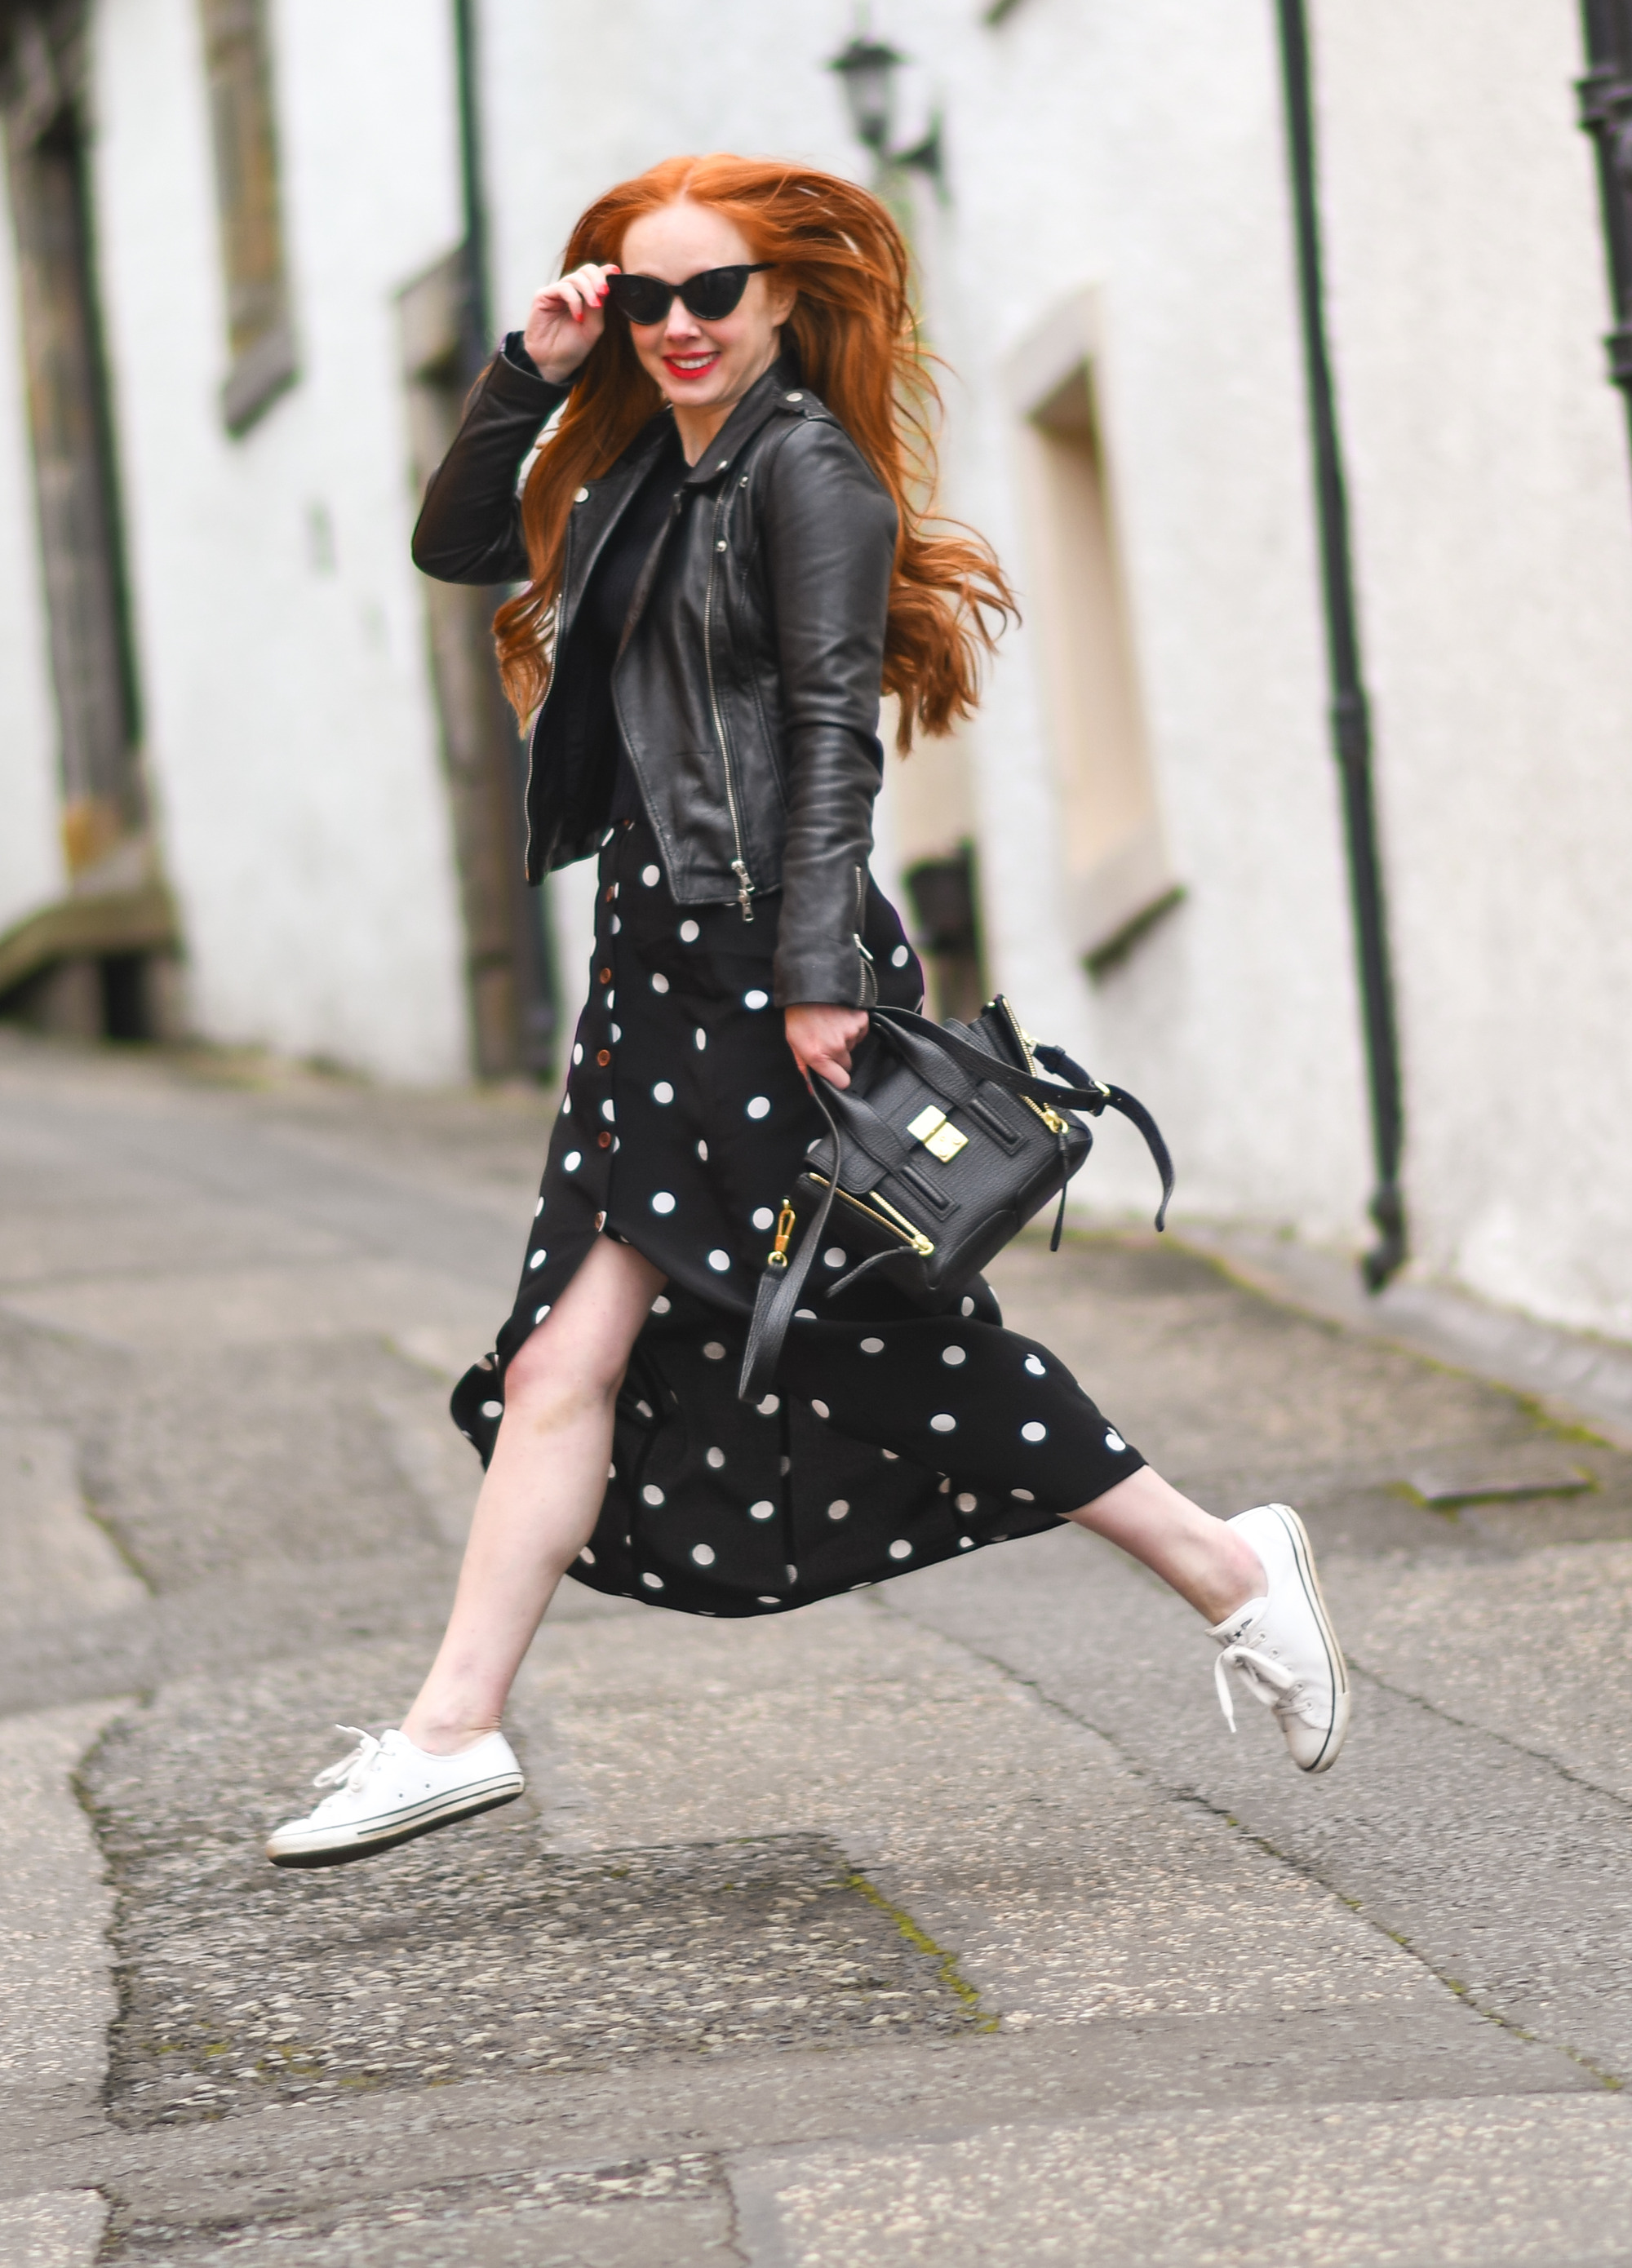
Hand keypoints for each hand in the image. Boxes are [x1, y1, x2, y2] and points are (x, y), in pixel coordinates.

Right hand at [522, 263, 618, 384]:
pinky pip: (563, 288)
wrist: (554, 363)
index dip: (605, 271)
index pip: (595, 276)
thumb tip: (605, 285)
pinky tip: (578, 316)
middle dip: (598, 278)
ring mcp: (556, 292)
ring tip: (594, 306)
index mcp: (584, 296)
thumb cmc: (573, 347)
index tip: (616, 272)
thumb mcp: (594, 326)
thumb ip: (599, 305)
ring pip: (575, 277)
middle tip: (604, 292)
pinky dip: (574, 300)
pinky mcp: (543, 296)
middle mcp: (571, 291)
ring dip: (588, 290)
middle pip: (586, 270)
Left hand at [785, 1003, 868, 1089]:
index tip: (834, 1073)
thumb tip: (812, 1088)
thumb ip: (805, 1068)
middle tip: (827, 1040)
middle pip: (847, 1064)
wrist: (810, 986)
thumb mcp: (795, 1042)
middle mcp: (836, 1047)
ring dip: (844, 1038)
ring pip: (852, 1045)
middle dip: (839, 1056)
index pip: (841, 1081)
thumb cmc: (799, 1014)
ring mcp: (850, 1033)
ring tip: (830, 1024)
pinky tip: (840, 1017)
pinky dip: (853, 1027)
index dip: (838, 1078)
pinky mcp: (860, 1020)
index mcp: (818, 1055)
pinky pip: (860, 1031)